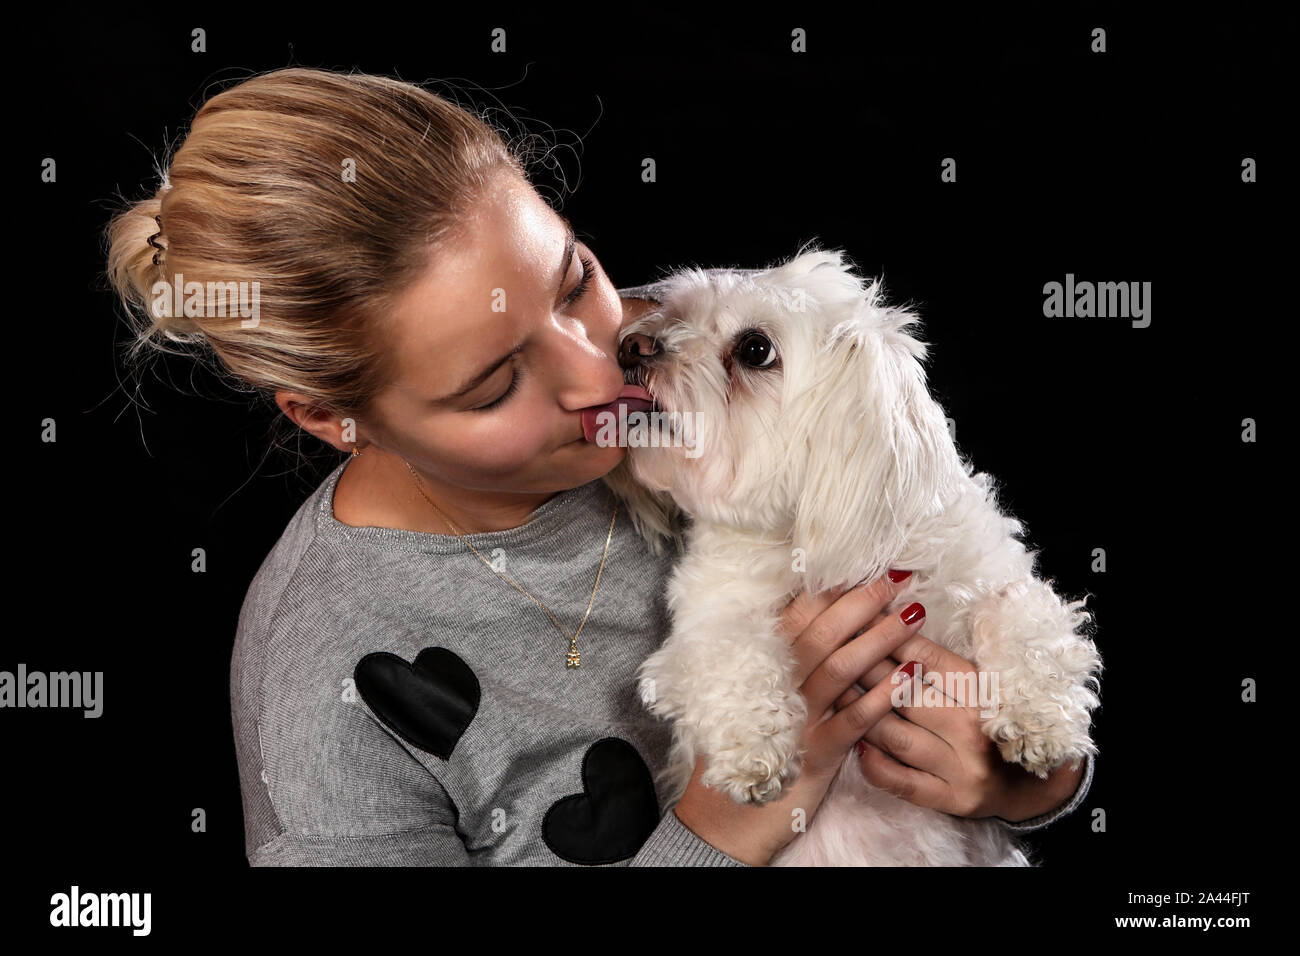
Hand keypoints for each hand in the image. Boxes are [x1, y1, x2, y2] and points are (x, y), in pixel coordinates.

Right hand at [672, 571, 925, 864]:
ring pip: (841, 669)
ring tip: (911, 616)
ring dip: (880, 639)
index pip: (797, 617)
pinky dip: (881, 696)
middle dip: (862, 602)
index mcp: (762, 669)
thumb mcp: (755, 702)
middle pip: (823, 633)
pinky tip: (908, 677)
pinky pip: (852, 721)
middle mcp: (775, 688)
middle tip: (896, 578)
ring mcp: (795, 720)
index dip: (831, 590)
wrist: (724, 821)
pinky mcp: (814, 755)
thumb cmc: (744, 756)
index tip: (862, 568)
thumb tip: (811, 624)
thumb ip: (779, 667)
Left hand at [833, 622, 1086, 822]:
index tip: (855, 620)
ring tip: (831, 693)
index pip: (923, 656)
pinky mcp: (949, 799)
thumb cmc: (992, 719)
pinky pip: (900, 780)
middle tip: (829, 653)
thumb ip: (937, 657)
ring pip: (895, 734)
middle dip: (861, 668)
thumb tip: (892, 613)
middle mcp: (971, 727)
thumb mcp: (978, 680)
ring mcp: (960, 766)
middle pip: (903, 691)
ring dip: (858, 712)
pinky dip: (873, 762)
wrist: (1032, 782)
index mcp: (979, 689)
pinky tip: (854, 744)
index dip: (884, 635)